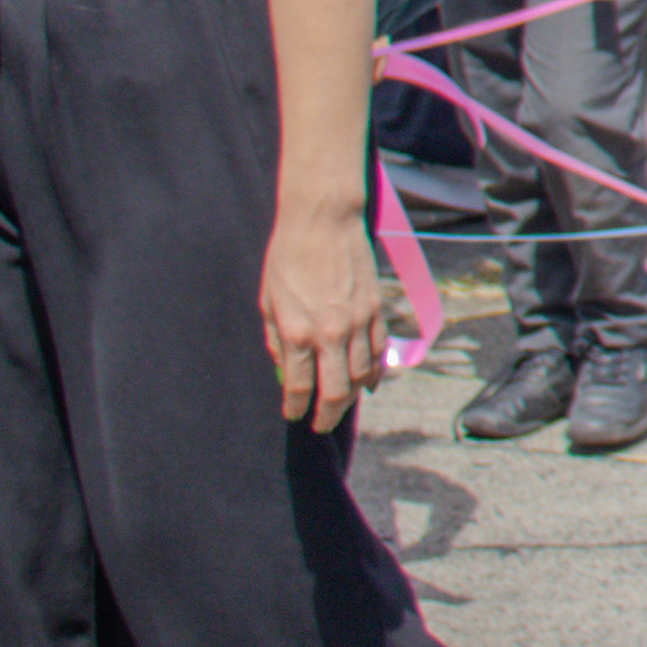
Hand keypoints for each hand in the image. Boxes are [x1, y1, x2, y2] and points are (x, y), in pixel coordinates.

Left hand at [260, 207, 383, 431]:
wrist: (323, 222)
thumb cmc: (287, 258)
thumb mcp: (268, 301)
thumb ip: (276, 339)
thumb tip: (285, 368)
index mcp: (297, 333)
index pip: (298, 387)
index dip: (295, 408)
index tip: (293, 415)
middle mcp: (330, 334)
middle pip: (336, 392)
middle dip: (328, 415)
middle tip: (321, 425)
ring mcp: (358, 323)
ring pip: (362, 376)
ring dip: (352, 396)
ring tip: (341, 403)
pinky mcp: (376, 310)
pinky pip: (379, 352)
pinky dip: (374, 371)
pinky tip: (367, 380)